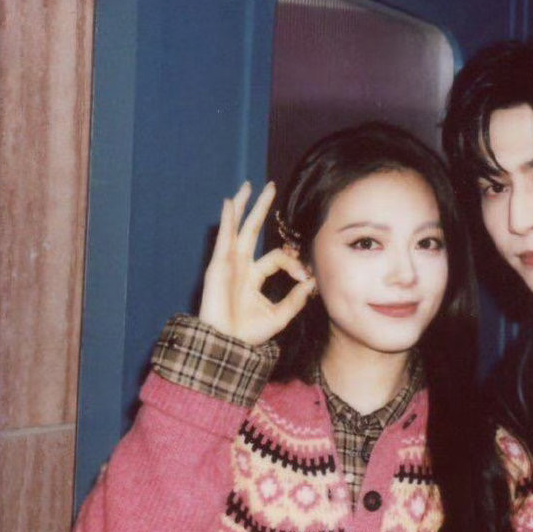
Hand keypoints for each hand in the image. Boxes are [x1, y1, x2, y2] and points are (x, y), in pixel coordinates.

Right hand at [197, 181, 315, 344]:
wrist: (227, 344)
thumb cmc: (249, 334)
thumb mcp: (280, 315)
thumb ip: (296, 299)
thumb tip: (313, 282)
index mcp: (254, 276)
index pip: (278, 258)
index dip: (294, 262)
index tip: (306, 276)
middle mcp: (241, 266)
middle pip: (253, 230)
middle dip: (262, 209)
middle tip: (271, 187)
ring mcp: (229, 264)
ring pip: (238, 228)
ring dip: (244, 206)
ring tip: (249, 187)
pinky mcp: (219, 265)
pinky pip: (224, 238)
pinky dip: (228, 220)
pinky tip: (231, 203)